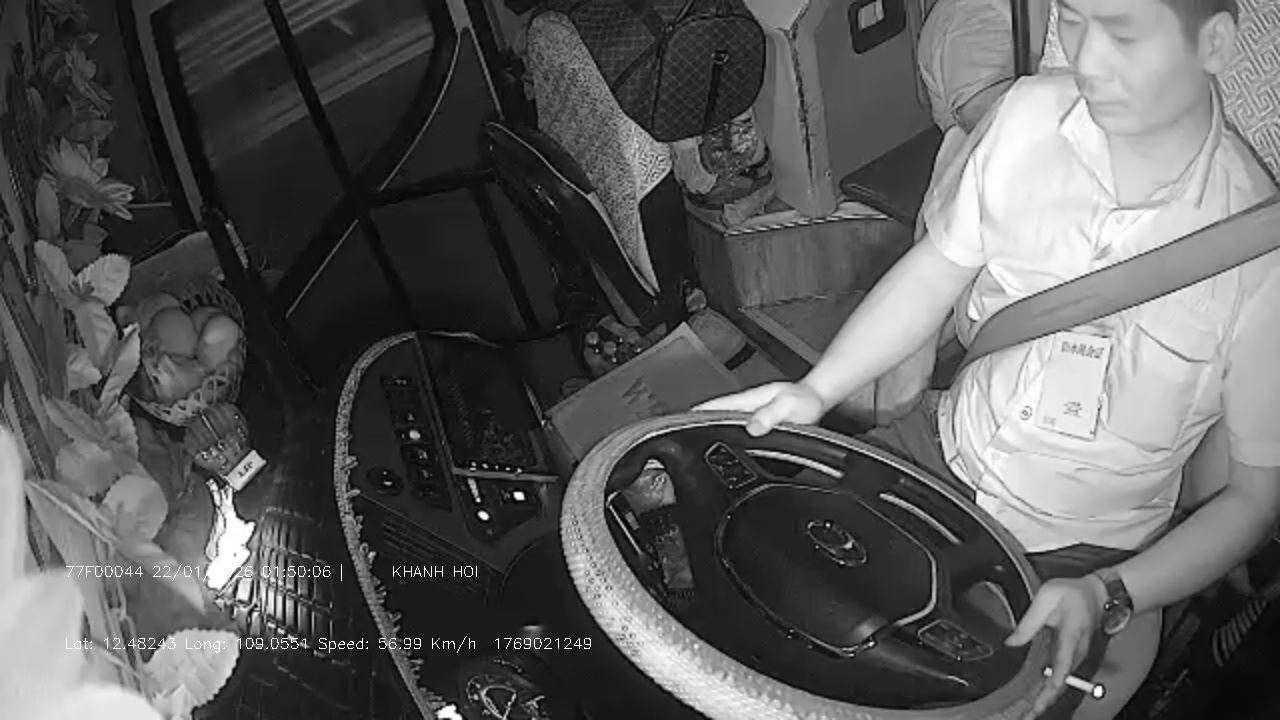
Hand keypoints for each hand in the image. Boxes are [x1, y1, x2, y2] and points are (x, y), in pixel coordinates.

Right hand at [692, 382, 825, 435]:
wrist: (816, 399)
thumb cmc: (804, 399)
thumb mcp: (788, 406)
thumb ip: (770, 415)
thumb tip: (753, 427)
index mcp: (749, 400)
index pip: (717, 405)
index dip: (698, 413)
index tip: (681, 421)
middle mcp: (746, 407)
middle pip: (716, 416)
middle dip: (699, 425)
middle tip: (683, 440)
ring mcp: (750, 415)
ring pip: (725, 424)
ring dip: (713, 433)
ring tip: (698, 448)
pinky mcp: (756, 425)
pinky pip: (737, 432)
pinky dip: (728, 438)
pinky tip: (726, 450)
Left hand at [1004, 574, 1106, 718]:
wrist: (1099, 595)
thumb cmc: (1073, 594)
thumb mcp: (1047, 597)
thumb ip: (1029, 621)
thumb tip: (1011, 642)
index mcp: (1071, 636)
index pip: (1064, 663)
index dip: (1055, 680)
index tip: (1047, 694)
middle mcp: (1076, 652)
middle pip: (1061, 682)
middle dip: (1045, 701)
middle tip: (1028, 716)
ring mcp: (1075, 658)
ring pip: (1060, 684)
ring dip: (1044, 700)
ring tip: (1027, 715)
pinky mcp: (1070, 659)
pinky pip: (1059, 679)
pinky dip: (1047, 693)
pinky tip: (1034, 703)